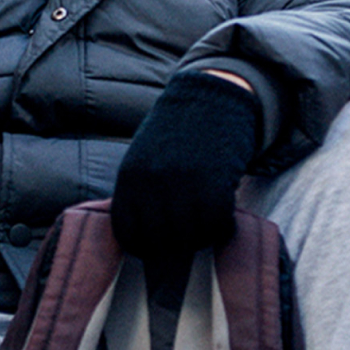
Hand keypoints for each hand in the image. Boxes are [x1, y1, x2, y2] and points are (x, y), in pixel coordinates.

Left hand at [110, 70, 262, 258]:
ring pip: (188, 237)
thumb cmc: (175, 134)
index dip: (141, 248)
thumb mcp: (143, 158)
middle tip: (186, 242)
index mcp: (130, 176)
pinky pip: (216, 224)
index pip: (127, 231)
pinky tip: (223, 219)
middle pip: (159, 240)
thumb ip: (138, 191)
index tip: (154, 250)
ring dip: (199, 240)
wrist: (209, 100)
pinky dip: (221, 229)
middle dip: (173, 249)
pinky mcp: (215, 184)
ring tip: (206, 229)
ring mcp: (184, 184)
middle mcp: (153, 183)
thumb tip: (140, 234)